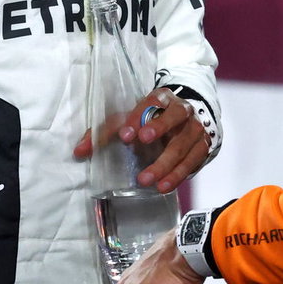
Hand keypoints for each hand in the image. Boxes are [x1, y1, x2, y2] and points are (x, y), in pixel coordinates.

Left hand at [73, 88, 210, 192]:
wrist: (188, 118)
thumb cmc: (152, 119)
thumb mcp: (129, 119)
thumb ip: (105, 132)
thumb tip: (79, 151)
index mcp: (162, 98)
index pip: (152, 102)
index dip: (139, 117)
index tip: (126, 134)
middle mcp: (183, 110)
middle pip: (175, 116)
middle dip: (159, 128)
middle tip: (142, 142)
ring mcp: (195, 129)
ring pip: (183, 144)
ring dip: (166, 163)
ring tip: (146, 181)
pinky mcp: (203, 147)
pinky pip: (193, 161)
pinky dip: (178, 175)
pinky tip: (163, 186)